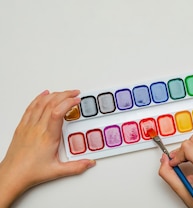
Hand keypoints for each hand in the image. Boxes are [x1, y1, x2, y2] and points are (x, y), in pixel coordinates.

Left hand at [0, 90, 95, 206]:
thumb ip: (76, 167)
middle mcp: (37, 129)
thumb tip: (89, 163)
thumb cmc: (30, 172)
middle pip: (51, 104)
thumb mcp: (57, 171)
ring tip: (64, 93)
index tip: (77, 100)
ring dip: (54, 95)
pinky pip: (30, 108)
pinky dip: (38, 98)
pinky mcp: (22, 127)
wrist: (12, 175)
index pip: (58, 113)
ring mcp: (28, 126)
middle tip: (75, 93)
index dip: (68, 103)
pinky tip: (44, 95)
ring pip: (40, 103)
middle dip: (65, 95)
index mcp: (48, 137)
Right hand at [159, 133, 192, 207]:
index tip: (173, 164)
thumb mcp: (180, 188)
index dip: (177, 155)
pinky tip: (191, 163)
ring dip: (189, 149)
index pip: (188, 146)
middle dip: (182, 150)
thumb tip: (164, 160)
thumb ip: (167, 173)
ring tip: (184, 163)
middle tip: (177, 162)